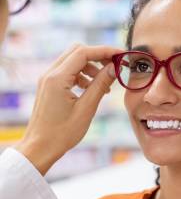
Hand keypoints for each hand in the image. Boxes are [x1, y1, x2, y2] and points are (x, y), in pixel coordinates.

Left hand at [14, 44, 122, 174]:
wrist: (40, 146)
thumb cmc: (62, 132)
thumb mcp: (86, 108)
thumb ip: (100, 85)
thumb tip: (114, 68)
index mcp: (57, 78)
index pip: (83, 53)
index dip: (104, 51)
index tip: (121, 55)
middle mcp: (50, 74)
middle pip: (77, 51)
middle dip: (98, 56)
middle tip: (115, 67)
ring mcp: (48, 79)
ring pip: (73, 61)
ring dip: (91, 67)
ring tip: (105, 84)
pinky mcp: (49, 86)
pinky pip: (68, 72)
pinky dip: (83, 75)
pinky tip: (92, 89)